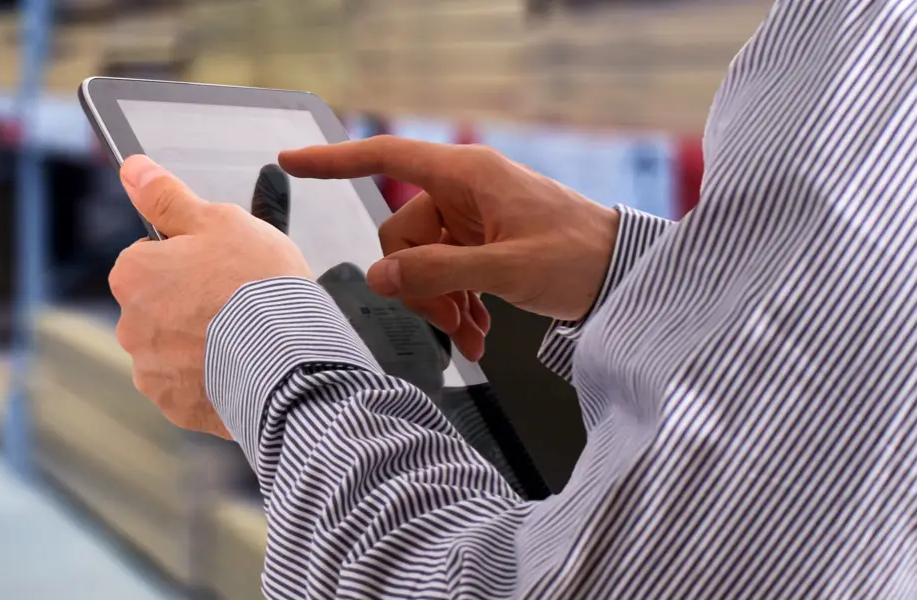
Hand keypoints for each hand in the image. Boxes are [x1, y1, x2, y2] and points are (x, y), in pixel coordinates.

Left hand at [109, 155, 312, 438]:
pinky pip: (189, 385)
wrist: (288, 359)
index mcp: (133, 274)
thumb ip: (167, 196)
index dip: (188, 257)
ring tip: (246, 336)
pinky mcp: (175, 405)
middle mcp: (130, 324)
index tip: (219, 265)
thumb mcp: (217, 220)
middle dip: (190, 302)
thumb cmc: (256, 282)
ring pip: (173, 346)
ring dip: (200, 342)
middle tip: (237, 300)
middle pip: (159, 304)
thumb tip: (132, 169)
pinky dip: (209, 377)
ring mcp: (151, 370)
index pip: (148, 257)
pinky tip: (241, 366)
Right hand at [279, 136, 618, 360]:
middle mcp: (464, 192)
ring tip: (470, 336)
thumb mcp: (508, 269)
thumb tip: (380, 276)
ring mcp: (473, 220)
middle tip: (449, 322)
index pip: (387, 159)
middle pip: (402, 234)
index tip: (291, 161)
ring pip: (421, 262)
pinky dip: (455, 306)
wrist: (625, 274)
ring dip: (439, 303)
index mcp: (467, 176)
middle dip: (416, 284)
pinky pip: (446, 273)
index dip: (336, 161)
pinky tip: (475, 337)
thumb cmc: (581, 256)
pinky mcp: (483, 245)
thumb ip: (440, 272)